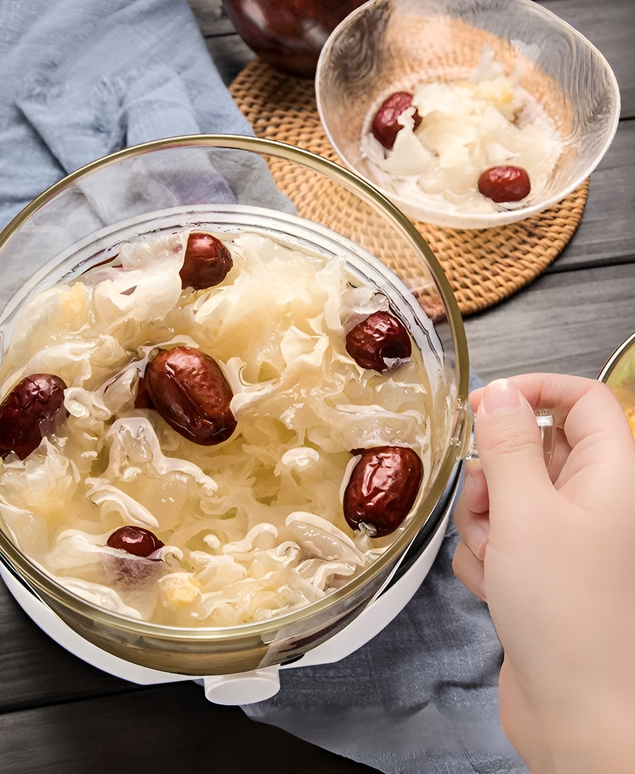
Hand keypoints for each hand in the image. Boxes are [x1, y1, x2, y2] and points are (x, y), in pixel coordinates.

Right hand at [453, 374, 634, 771]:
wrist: (574, 707)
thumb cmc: (565, 610)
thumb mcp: (525, 510)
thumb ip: (507, 444)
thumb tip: (500, 392)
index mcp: (612, 473)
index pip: (581, 398)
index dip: (533, 390)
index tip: (484, 404)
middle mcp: (594, 499)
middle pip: (534, 447)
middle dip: (494, 472)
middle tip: (487, 503)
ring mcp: (567, 535)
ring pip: (507, 493)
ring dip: (484, 519)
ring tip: (496, 557)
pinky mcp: (541, 566)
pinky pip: (500, 535)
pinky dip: (487, 553)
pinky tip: (496, 585)